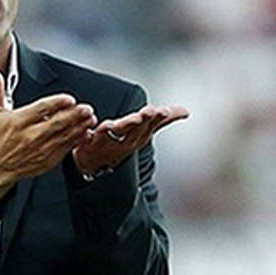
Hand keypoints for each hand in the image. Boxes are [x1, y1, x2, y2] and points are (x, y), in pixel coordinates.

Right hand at [0, 68, 96, 206]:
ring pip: (64, 136)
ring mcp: (40, 149)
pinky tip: (86, 133)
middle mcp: (31, 136)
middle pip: (56, 123)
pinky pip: (65, 149)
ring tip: (90, 118)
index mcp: (19, 122)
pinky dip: (77, 140)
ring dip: (79, 126)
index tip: (69, 99)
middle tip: (86, 108)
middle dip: (74, 115)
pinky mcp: (47, 160)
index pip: (40, 110)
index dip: (57, 104)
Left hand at [72, 103, 188, 176]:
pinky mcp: (89, 142)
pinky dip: (92, 133)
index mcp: (139, 135)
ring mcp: (108, 142)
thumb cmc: (121, 143)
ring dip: (120, 126)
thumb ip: (163, 120)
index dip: (158, 119)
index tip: (164, 111)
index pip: (151, 125)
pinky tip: (95, 126)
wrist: (94, 164)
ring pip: (116, 133)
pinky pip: (90, 137)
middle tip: (149, 112)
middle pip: (136, 129)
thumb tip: (186, 112)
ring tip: (125, 118)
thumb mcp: (144, 131)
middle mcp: (126, 140)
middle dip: (143, 121)